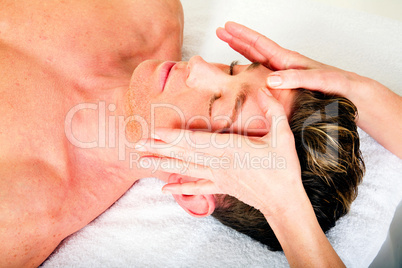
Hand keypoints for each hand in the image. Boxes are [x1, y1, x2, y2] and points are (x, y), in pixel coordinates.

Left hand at [137, 87, 303, 215]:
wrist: (284, 201)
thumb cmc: (283, 168)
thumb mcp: (283, 135)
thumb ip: (273, 111)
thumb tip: (265, 89)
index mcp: (231, 148)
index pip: (196, 141)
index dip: (174, 137)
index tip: (155, 133)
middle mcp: (219, 163)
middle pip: (184, 154)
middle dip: (160, 149)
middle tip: (137, 145)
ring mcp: (218, 176)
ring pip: (186, 169)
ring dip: (163, 165)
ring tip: (143, 162)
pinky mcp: (221, 186)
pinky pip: (197, 187)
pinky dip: (180, 188)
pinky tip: (164, 189)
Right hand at [216, 21, 357, 95]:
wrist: (350, 95)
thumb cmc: (338, 86)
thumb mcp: (319, 81)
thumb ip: (296, 78)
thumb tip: (271, 80)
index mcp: (289, 60)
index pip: (261, 44)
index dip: (243, 36)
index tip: (228, 27)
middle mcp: (284, 65)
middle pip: (255, 48)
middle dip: (237, 39)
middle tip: (220, 31)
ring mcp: (284, 75)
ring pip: (257, 60)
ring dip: (241, 52)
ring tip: (227, 43)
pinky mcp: (285, 86)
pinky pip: (262, 75)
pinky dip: (250, 70)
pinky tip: (244, 72)